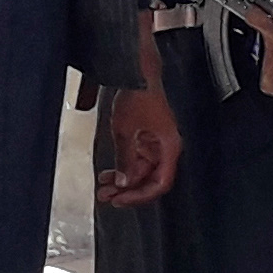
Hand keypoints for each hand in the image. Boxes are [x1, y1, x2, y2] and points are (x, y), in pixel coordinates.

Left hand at [97, 83, 179, 207]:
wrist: (136, 72)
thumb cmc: (138, 95)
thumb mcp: (125, 130)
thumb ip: (125, 159)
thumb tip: (124, 182)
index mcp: (169, 147)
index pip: (160, 183)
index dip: (141, 196)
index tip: (121, 200)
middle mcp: (165, 148)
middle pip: (150, 180)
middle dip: (128, 190)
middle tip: (107, 197)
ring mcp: (155, 144)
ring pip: (141, 172)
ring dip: (123, 181)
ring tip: (103, 188)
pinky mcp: (146, 138)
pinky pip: (136, 160)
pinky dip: (122, 167)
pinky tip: (108, 174)